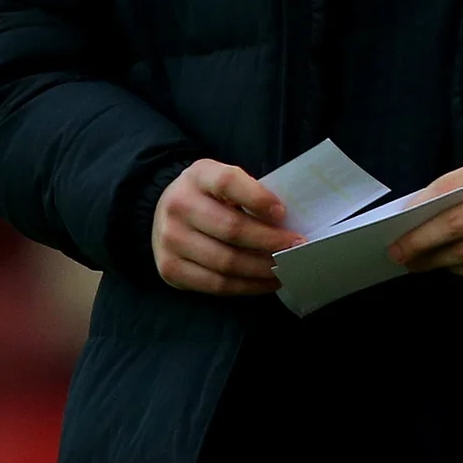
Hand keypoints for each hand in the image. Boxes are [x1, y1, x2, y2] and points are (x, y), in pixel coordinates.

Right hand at [152, 159, 300, 294]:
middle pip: (231, 229)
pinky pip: (216, 284)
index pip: (228, 183)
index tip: (282, 213)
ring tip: (285, 267)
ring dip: (262, 268)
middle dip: (270, 241)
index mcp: (198, 176)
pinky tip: (265, 282)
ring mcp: (170, 239)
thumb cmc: (210, 196)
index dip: (258, 199)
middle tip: (296, 247)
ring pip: (226, 262)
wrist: (165, 212)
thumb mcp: (225, 181)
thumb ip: (250, 192)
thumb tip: (287, 223)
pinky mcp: (170, 268)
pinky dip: (246, 286)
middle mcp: (178, 206)